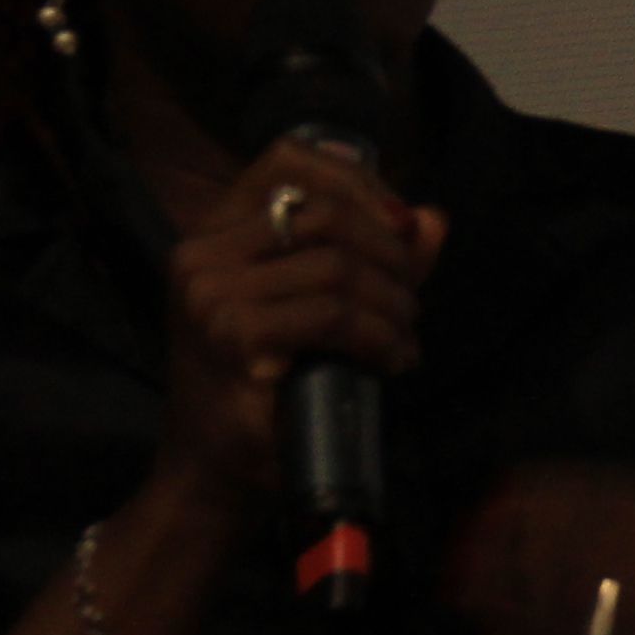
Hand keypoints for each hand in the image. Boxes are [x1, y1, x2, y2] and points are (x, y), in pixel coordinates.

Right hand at [158, 140, 444, 516]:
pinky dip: (379, 336)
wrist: (215, 475)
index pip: (284, 159)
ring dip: (392, 304)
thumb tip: (432, 220)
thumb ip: (373, 262)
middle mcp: (202, 254)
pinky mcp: (233, 333)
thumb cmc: (266, 396)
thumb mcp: (321, 313)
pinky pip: (334, 314)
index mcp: (213, 234)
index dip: (355, 179)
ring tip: (404, 338)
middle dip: (389, 253)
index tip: (400, 221)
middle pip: (324, 214)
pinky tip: (392, 360)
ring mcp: (211, 292)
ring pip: (337, 266)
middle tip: (411, 302)